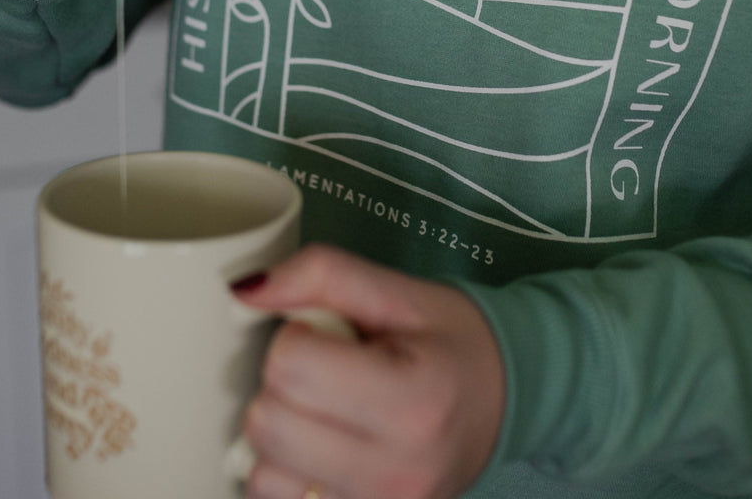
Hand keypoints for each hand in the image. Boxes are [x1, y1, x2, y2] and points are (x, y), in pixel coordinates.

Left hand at [235, 244, 505, 498]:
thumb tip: (245, 289)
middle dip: (283, 384)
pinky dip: (288, 473)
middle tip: (326, 369)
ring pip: (264, 476)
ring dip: (279, 435)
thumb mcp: (401, 292)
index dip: (296, 336)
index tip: (328, 333)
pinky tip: (322, 445)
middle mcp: (397, 472)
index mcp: (412, 401)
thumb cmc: (453, 341)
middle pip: (270, 423)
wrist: (506, 399)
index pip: (291, 366)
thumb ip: (324, 274)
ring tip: (325, 409)